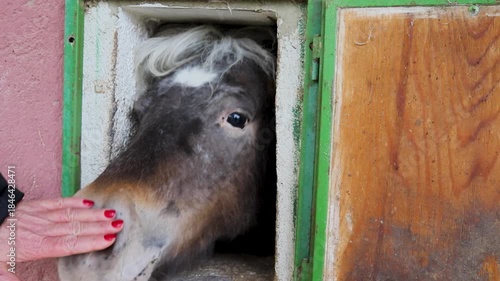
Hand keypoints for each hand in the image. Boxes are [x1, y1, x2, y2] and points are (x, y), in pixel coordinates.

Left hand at [0, 197, 123, 261]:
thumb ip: (10, 279)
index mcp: (35, 246)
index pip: (68, 244)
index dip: (90, 242)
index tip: (108, 239)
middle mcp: (41, 229)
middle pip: (75, 228)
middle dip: (99, 226)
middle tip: (119, 225)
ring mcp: (39, 215)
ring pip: (71, 215)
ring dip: (93, 215)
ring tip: (111, 214)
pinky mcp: (35, 205)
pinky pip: (58, 202)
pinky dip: (74, 202)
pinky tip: (89, 203)